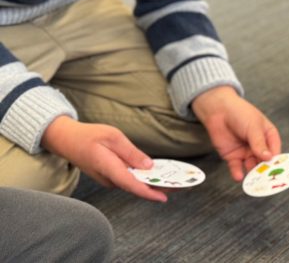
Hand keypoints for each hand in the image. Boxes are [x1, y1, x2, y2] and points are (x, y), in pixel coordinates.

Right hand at [41, 116, 166, 201]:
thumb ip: (131, 152)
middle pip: (136, 187)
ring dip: (151, 183)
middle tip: (179, 185)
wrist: (66, 140)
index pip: (131, 184)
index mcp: (108, 168)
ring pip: (133, 184)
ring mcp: (108, 179)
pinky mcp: (109, 176)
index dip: (149, 192)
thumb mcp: (113, 137)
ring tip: (173, 179)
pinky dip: (142, 178)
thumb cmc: (88, 135)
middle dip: (157, 188)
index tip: (164, 197)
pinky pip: (128, 180)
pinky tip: (155, 173)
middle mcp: (109, 178)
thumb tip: (148, 166)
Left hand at [192, 86, 281, 181]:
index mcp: (268, 136)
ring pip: (251, 166)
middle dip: (265, 169)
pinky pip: (236, 167)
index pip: (275, 151)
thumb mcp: (254, 127)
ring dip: (252, 173)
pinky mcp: (233, 156)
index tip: (277, 170)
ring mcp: (246, 152)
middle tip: (265, 178)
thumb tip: (269, 158)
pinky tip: (239, 176)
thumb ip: (260, 143)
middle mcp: (259, 146)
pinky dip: (238, 173)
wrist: (218, 110)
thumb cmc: (240, 113)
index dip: (276, 160)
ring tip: (253, 180)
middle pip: (264, 161)